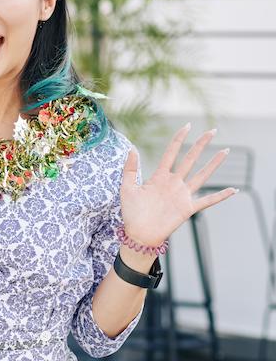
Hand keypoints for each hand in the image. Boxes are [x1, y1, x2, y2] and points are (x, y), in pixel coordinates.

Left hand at [120, 124, 236, 246]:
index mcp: (159, 177)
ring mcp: (182, 195)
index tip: (187, 126)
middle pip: (190, 159)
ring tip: (225, 151)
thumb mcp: (127, 187)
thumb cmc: (131, 212)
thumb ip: (130, 168)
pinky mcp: (188, 208)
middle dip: (201, 145)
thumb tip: (132, 148)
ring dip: (214, 164)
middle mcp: (173, 183)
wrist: (139, 234)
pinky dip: (220, 196)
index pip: (171, 153)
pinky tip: (233, 190)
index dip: (179, 139)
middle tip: (213, 131)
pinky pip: (207, 200)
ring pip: (201, 175)